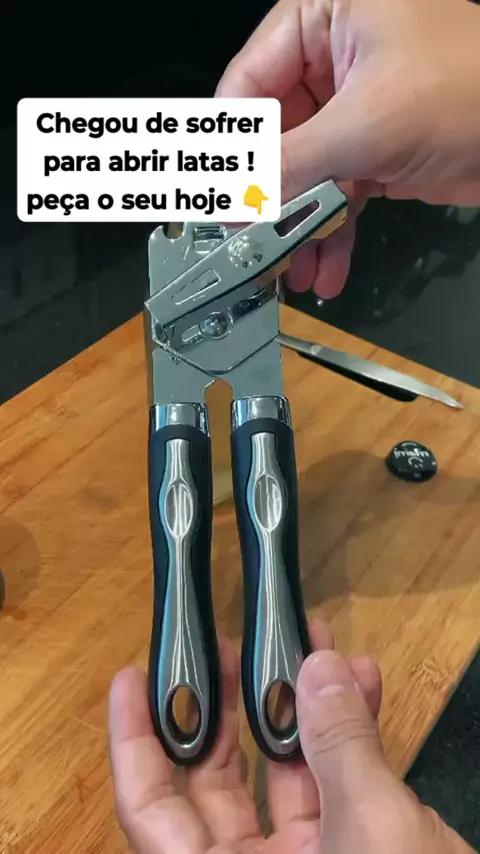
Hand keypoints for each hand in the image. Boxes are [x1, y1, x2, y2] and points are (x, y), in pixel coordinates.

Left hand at [108, 621, 472, 852]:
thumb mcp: (370, 831)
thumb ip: (339, 747)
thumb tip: (316, 668)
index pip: (150, 807)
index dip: (136, 740)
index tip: (133, 678)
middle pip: (217, 781)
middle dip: (228, 706)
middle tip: (233, 648)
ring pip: (282, 772)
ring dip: (300, 705)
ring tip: (308, 645)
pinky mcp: (351, 850)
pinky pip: (335, 780)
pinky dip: (349, 730)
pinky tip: (362, 681)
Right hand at [216, 0, 479, 297]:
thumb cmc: (470, 90)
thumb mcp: (364, 125)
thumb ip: (289, 162)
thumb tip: (235, 197)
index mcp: (322, 17)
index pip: (249, 81)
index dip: (233, 147)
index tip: (221, 200)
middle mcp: (332, 58)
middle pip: (275, 137)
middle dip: (271, 199)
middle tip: (255, 244)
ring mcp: (353, 107)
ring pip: (305, 173)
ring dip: (300, 227)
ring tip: (293, 270)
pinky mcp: (374, 149)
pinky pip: (336, 193)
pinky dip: (331, 232)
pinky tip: (326, 268)